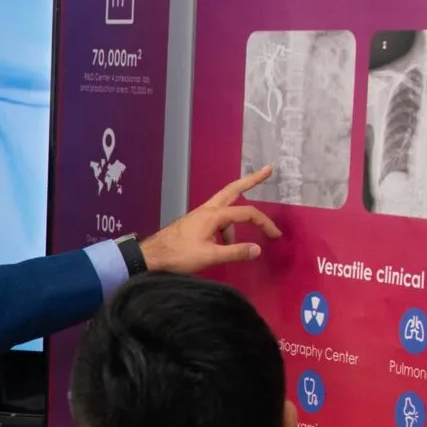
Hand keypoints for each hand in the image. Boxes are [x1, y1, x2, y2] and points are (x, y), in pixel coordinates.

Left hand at [139, 168, 282, 275]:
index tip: (276, 235)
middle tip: (267, 170)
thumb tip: (258, 249)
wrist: (151, 256)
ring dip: (236, 222)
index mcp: (214, 215)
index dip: (264, 223)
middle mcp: (208, 209)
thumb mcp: (209, 256)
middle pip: (234, 189)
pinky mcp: (195, 222)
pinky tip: (222, 245)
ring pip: (226, 208)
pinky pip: (217, 220)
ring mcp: (200, 214)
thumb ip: (235, 252)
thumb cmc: (178, 256)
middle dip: (252, 180)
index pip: (247, 213)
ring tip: (231, 247)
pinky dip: (225, 229)